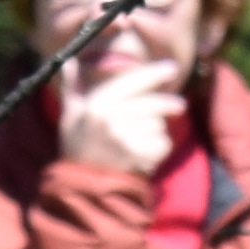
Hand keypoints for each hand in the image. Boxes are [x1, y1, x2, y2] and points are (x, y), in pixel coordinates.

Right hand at [56, 43, 185, 175]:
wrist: (81, 187)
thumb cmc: (77, 148)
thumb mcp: (69, 115)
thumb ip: (72, 87)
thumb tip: (69, 61)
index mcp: (96, 104)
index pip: (132, 81)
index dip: (155, 73)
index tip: (173, 67)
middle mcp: (111, 118)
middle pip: (152, 104)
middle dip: (169, 103)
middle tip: (180, 105)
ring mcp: (125, 138)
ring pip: (158, 125)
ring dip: (156, 131)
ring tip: (141, 142)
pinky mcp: (138, 156)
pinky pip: (163, 144)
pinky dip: (159, 149)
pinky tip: (145, 156)